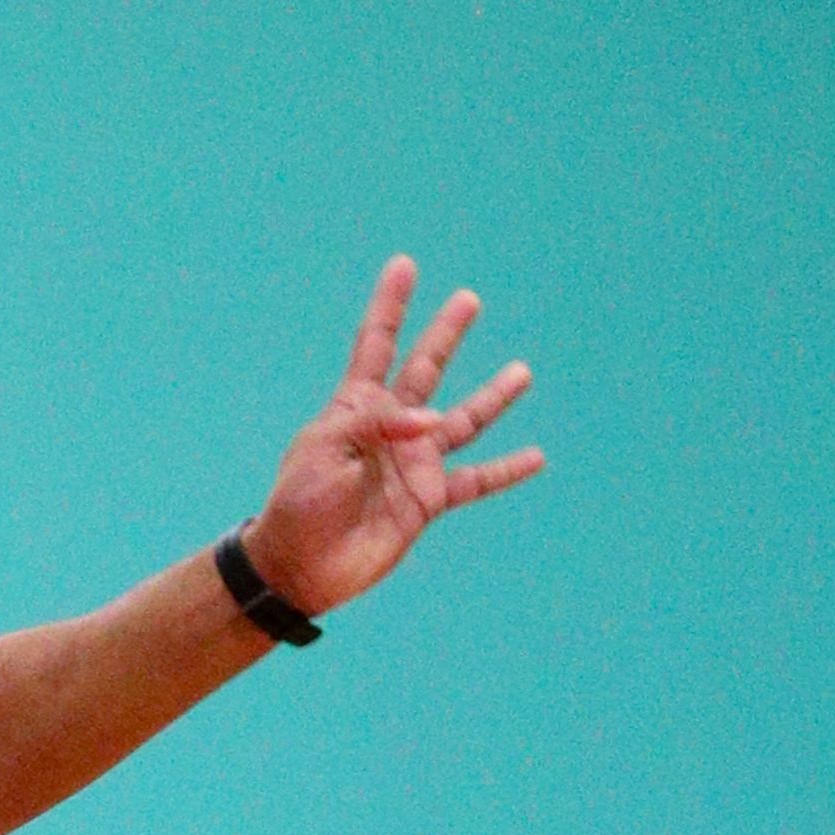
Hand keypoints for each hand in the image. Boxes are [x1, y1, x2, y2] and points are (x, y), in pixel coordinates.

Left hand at [244, 259, 542, 619]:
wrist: (300, 567)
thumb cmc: (299, 505)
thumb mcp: (325, 453)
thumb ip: (376, 427)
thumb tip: (431, 421)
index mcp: (356, 408)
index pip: (376, 345)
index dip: (391, 306)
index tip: (404, 266)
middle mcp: (391, 428)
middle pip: (426, 369)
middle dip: (445, 334)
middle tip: (468, 299)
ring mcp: (413, 462)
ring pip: (463, 420)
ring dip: (493, 397)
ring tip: (522, 372)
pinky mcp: (427, 500)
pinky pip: (475, 481)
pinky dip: (505, 470)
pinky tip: (535, 457)